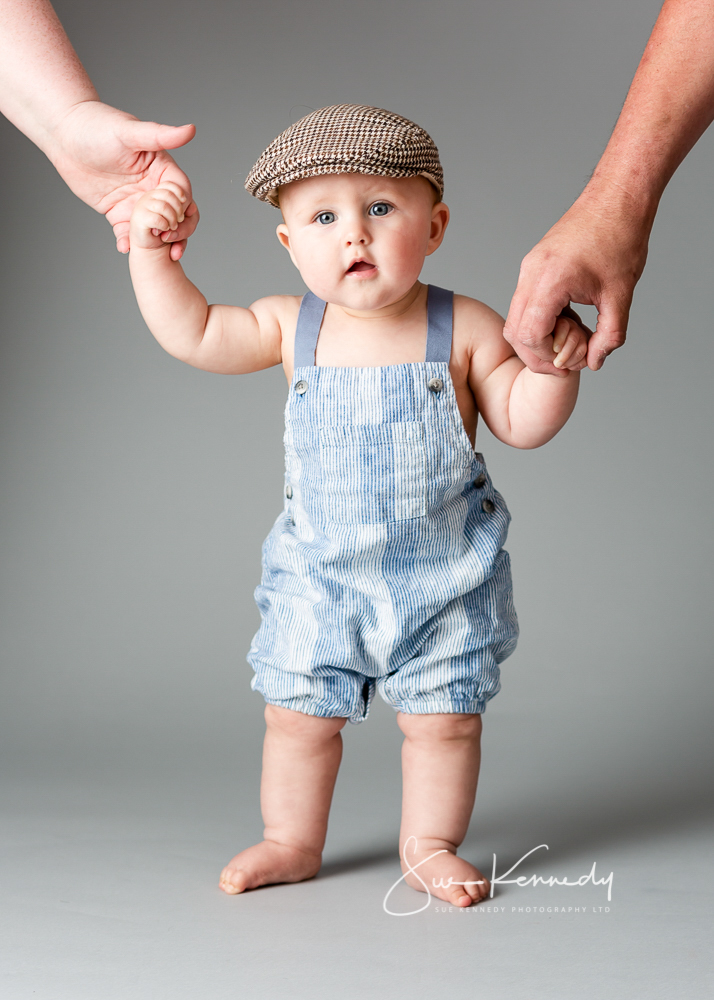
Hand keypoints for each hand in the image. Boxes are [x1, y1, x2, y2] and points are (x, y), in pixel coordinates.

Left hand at [47, 100, 197, 259]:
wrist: (64, 135)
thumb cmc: (97, 125)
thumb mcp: (131, 132)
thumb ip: (162, 135)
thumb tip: (191, 130)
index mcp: (161, 169)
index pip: (182, 193)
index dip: (184, 209)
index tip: (176, 220)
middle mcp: (152, 188)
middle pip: (176, 216)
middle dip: (178, 232)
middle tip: (169, 242)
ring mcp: (136, 203)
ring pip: (157, 230)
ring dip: (161, 245)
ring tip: (158, 254)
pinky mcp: (118, 213)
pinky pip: (129, 234)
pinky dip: (130, 244)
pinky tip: (125, 248)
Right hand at [503, 184, 649, 372]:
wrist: (618, 197)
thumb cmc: (621, 237)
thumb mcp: (621, 295)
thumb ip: (609, 335)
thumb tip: (595, 362)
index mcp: (550, 280)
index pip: (529, 335)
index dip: (546, 357)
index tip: (569, 364)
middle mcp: (531, 274)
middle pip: (514, 331)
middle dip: (537, 354)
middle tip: (565, 362)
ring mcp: (529, 268)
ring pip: (516, 319)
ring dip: (538, 338)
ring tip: (570, 338)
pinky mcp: (533, 266)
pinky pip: (525, 303)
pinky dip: (540, 320)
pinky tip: (568, 319)